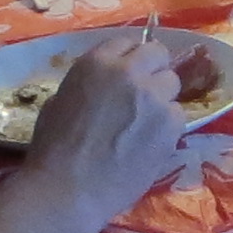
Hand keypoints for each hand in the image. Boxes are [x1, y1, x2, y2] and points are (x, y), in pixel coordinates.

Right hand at [19, 27, 193, 224]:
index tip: (128, 72)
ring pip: (172, 84)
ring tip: (146, 123)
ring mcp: (154, 97)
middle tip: (144, 93)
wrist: (70, 190)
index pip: (126, 42)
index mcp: (96, 63)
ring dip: (162, 98)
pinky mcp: (171, 125)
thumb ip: (89, 83)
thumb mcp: (60, 101)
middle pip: (158, 54)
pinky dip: (167, 126)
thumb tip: (105, 84)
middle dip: (153, 69)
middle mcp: (129, 73)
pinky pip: (178, 115)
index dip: (128, 58)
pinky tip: (150, 143)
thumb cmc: (53, 149)